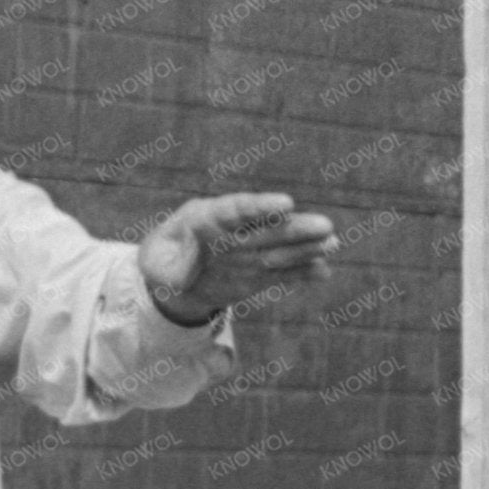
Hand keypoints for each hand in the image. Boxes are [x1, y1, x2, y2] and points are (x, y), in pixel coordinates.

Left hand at [141, 192, 338, 316]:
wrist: (173, 284)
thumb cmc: (161, 265)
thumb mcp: (155, 265)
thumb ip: (173, 267)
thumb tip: (193, 267)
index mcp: (206, 217)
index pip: (237, 209)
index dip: (262, 206)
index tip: (287, 204)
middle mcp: (233, 231)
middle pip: (267, 227)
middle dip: (295, 227)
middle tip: (325, 225)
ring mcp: (249, 251)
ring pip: (280, 247)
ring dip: (306, 247)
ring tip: (333, 244)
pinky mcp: (259, 273)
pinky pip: (282, 273)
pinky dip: (302, 273)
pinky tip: (323, 272)